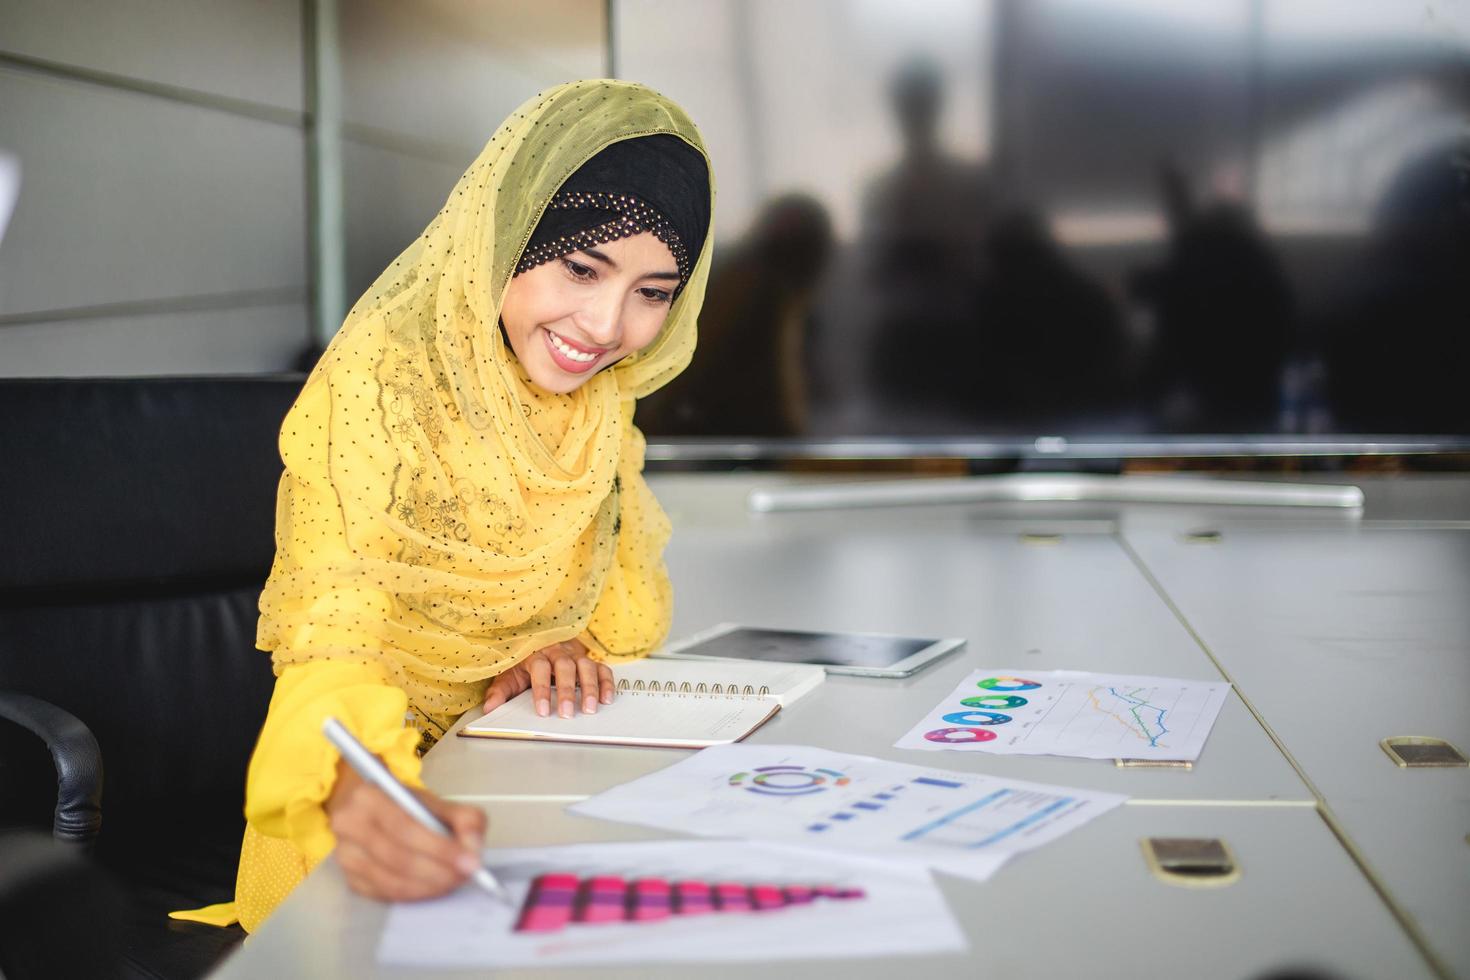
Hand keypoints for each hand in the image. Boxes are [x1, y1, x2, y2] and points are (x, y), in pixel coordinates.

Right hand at [326, 759, 486, 901]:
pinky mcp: (351, 880)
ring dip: (429, 885)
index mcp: (367, 797)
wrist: (371, 810)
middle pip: (398, 858)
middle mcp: (348, 826)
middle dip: (438, 870)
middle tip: (466, 874)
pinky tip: (434, 887)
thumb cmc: (406, 806)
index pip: (405, 827)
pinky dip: (415, 894)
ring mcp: (346, 856)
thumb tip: (473, 848)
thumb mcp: (435, 801)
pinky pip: (386, 894)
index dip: (439, 848)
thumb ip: (463, 818)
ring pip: (391, 881)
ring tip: (454, 880)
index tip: (470, 861)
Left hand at [482, 639, 614, 717]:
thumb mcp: (511, 674)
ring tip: (590, 709)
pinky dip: (606, 683)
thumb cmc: (527, 663)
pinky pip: (602, 669)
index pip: (540, 669)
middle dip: (567, 691)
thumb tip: (490, 709)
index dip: (541, 690)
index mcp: (536, 654)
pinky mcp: (591, 661)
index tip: (543, 711)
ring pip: (586, 667)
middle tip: (568, 714)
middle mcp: (558, 652)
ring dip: (589, 688)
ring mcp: (577, 655)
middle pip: (565, 667)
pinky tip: (607, 699)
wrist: (546, 642)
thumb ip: (501, 691)